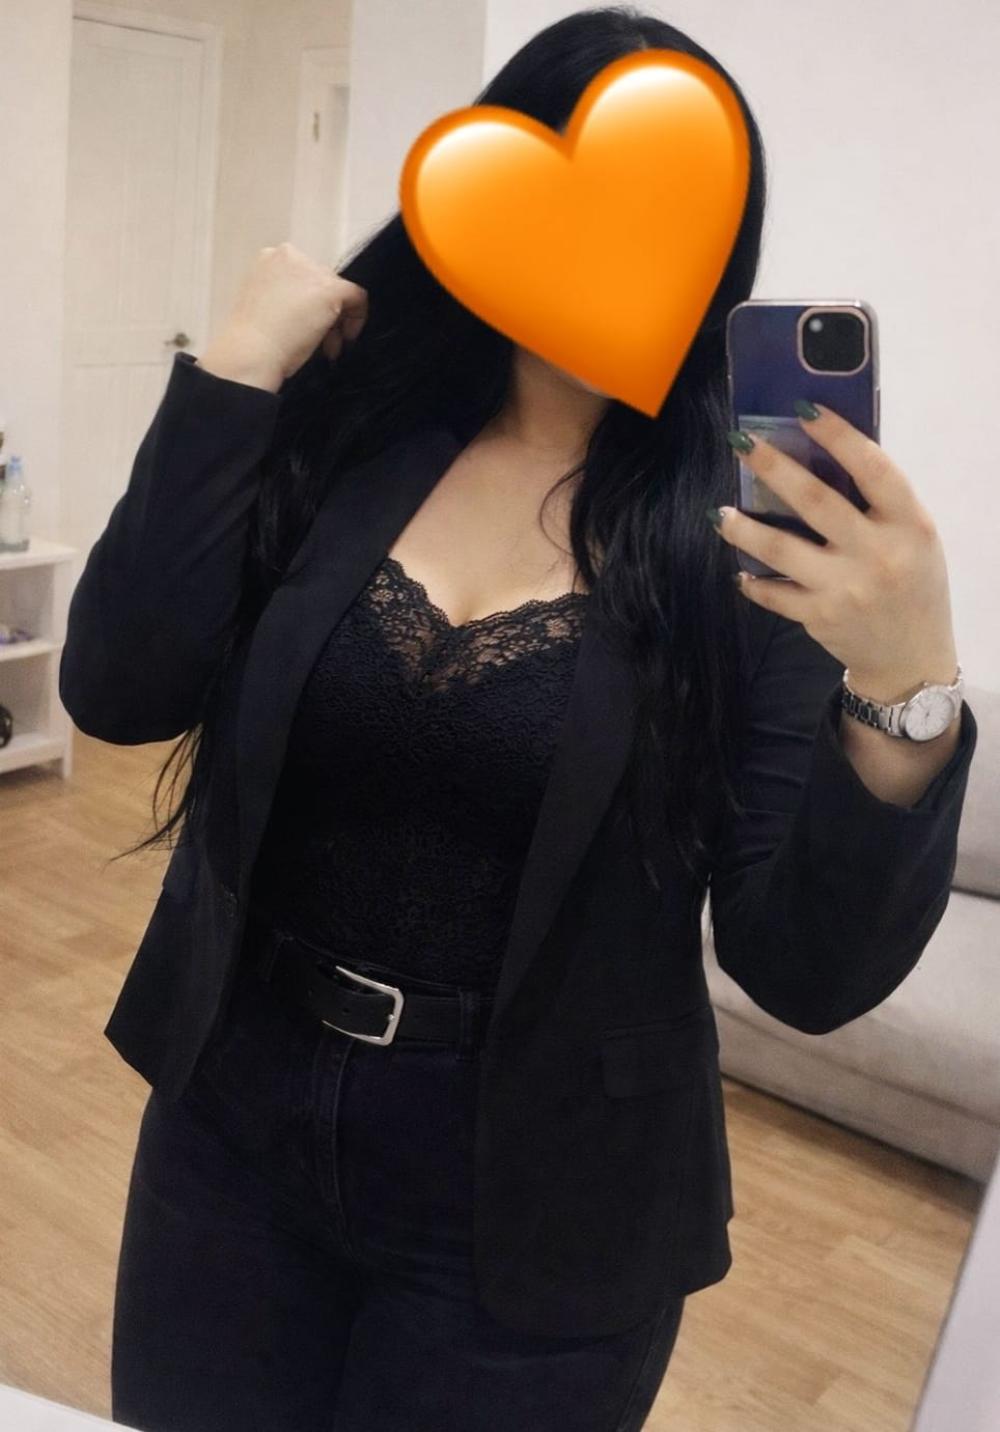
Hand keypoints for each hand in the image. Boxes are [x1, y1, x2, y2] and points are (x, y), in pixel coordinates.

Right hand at [211, 242, 368, 386]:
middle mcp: (291, 256)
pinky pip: (357, 297)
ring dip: (337, 320)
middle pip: (322, 282)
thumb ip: (286, 297)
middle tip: (321, 341)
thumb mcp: (265, 304)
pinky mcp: (330, 288)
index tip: (307, 325)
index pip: (303, 277)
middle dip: (325, 313)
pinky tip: (345, 337)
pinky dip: (357, 318)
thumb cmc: (252, 338)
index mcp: (270, 259)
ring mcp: (312, 270)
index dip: (309, 302)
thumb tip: (309, 309)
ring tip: (327, 347)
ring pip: (338, 290)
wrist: (252, 351)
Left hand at [713, 403, 958, 700]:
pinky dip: (753, 580)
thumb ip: (879, 503)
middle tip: (741, 442)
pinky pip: (773, 592)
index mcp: (910, 525)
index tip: (803, 409)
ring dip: (743, 528)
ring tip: (720, 513)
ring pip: (781, 549)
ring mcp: (845, 588)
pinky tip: (740, 567)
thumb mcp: (915, 538)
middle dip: (773, 468)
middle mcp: (878, 555)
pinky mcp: (818, 617)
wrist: (911, 658)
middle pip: (815, 502)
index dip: (838, 436)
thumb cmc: (912, 583)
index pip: (874, 469)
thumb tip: (819, 453)